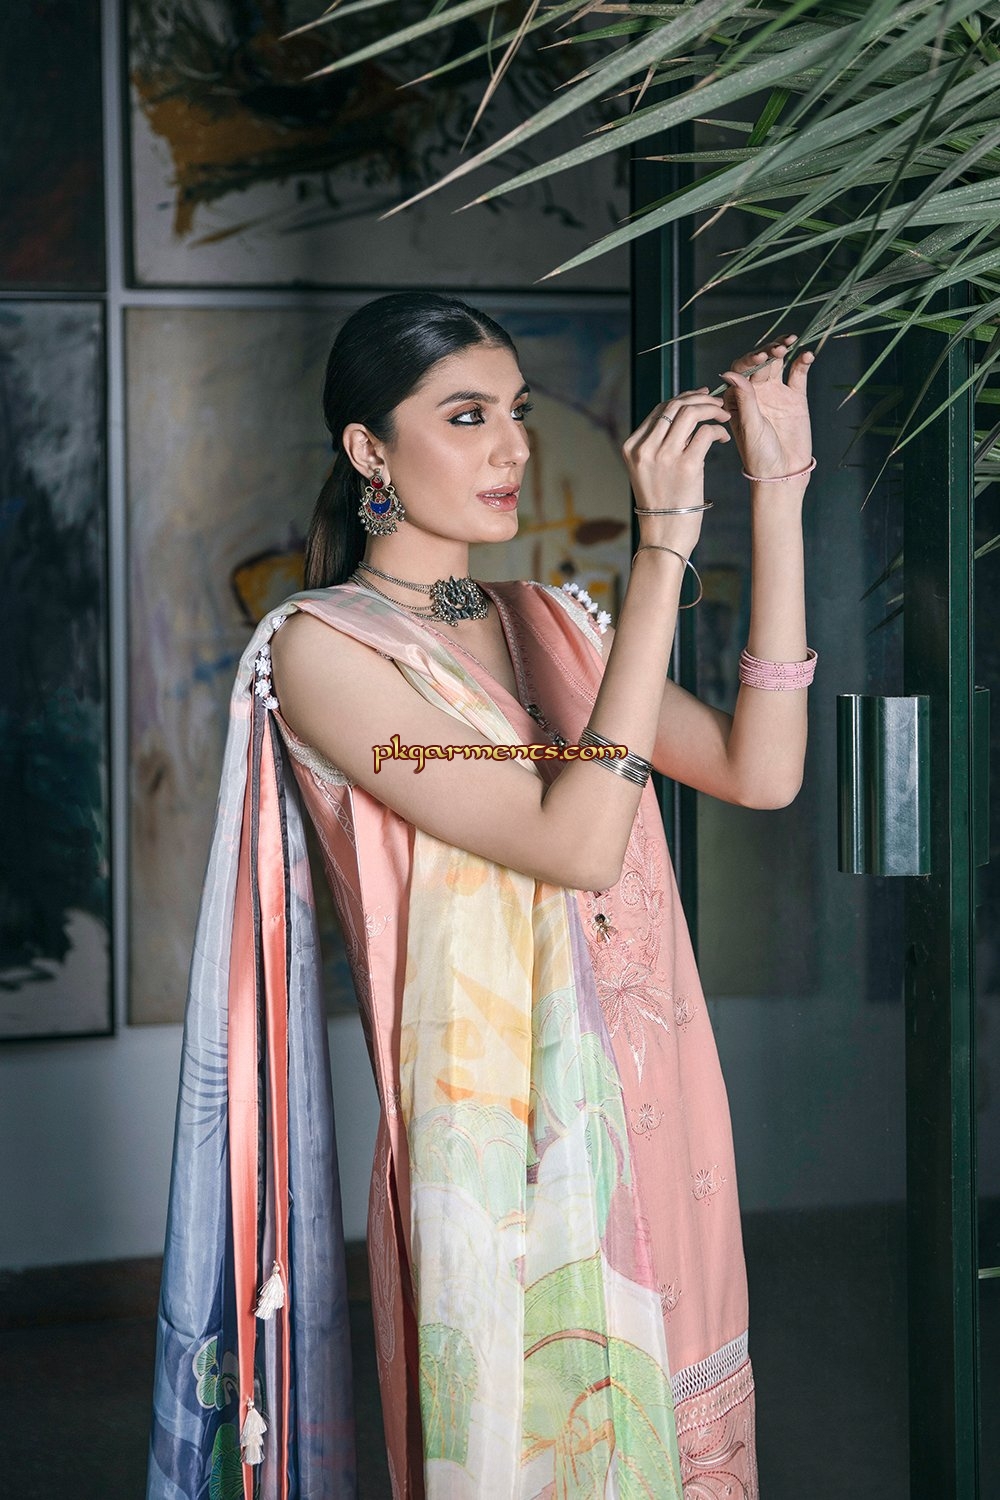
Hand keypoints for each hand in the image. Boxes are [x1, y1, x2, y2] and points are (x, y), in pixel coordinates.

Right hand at [621, 388, 730, 555]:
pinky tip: (723, 437)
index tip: (699, 397)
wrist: (664, 537)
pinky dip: (718, 430)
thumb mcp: (648, 472)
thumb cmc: (661, 506)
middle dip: (699, 398)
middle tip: (716, 402)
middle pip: (674, 406)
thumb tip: (683, 418)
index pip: (659, 410)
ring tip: (723, 415)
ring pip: (690, 413)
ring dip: (711, 409)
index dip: (682, 398)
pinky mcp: (686, 466)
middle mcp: (645, 449)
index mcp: (632, 448)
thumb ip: (658, 446)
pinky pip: (706, 432)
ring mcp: (664, 457)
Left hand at [719, 335, 813, 480]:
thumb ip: (744, 399)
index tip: (760, 358)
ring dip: (782, 350)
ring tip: (789, 343)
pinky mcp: (796, 397)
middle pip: (760, 362)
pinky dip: (802, 362)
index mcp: (737, 398)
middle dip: (767, 351)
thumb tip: (728, 372)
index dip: (750, 360)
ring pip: (778, 364)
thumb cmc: (760, 455)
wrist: (783, 473)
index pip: (740, 370)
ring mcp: (776, 393)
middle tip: (777, 349)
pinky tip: (807, 355)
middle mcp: (755, 392)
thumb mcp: (750, 426)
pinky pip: (798, 373)